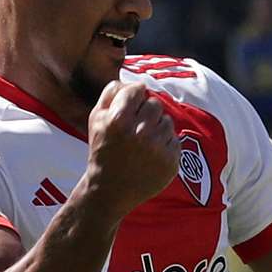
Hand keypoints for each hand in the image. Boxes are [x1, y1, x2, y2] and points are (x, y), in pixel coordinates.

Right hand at [86, 81, 179, 215]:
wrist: (110, 190)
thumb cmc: (102, 150)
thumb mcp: (96, 120)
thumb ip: (112, 93)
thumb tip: (133, 81)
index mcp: (118, 120)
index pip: (138, 89)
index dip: (134, 95)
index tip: (131, 104)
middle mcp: (140, 133)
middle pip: (155, 103)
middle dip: (146, 112)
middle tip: (135, 127)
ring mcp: (157, 148)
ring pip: (167, 120)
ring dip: (156, 127)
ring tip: (142, 142)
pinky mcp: (171, 162)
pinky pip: (174, 139)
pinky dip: (164, 144)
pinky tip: (151, 154)